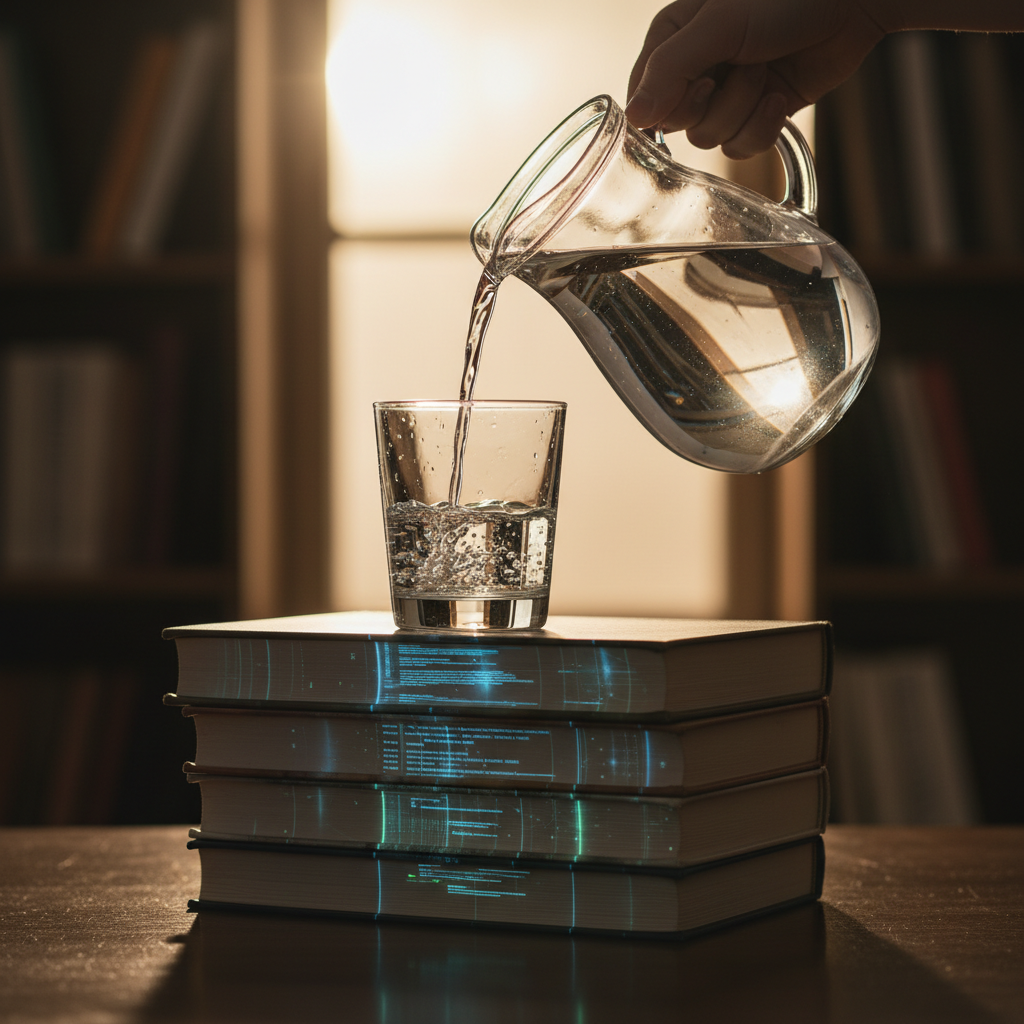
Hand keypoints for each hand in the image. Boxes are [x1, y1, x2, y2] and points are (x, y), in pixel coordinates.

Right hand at [626, 0, 886, 156]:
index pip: (644, 97)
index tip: (700, 81)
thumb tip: (635, 117)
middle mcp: (695, 70)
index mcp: (673, 40)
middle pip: (677, 125)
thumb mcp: (718, 26)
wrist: (852, 2)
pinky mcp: (755, 114)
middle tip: (741, 67)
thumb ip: (669, 70)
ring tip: (768, 72)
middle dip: (714, 103)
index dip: (668, 103)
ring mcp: (725, 94)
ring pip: (710, 139)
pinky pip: (739, 147)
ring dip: (744, 109)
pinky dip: (762, 127)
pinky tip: (780, 97)